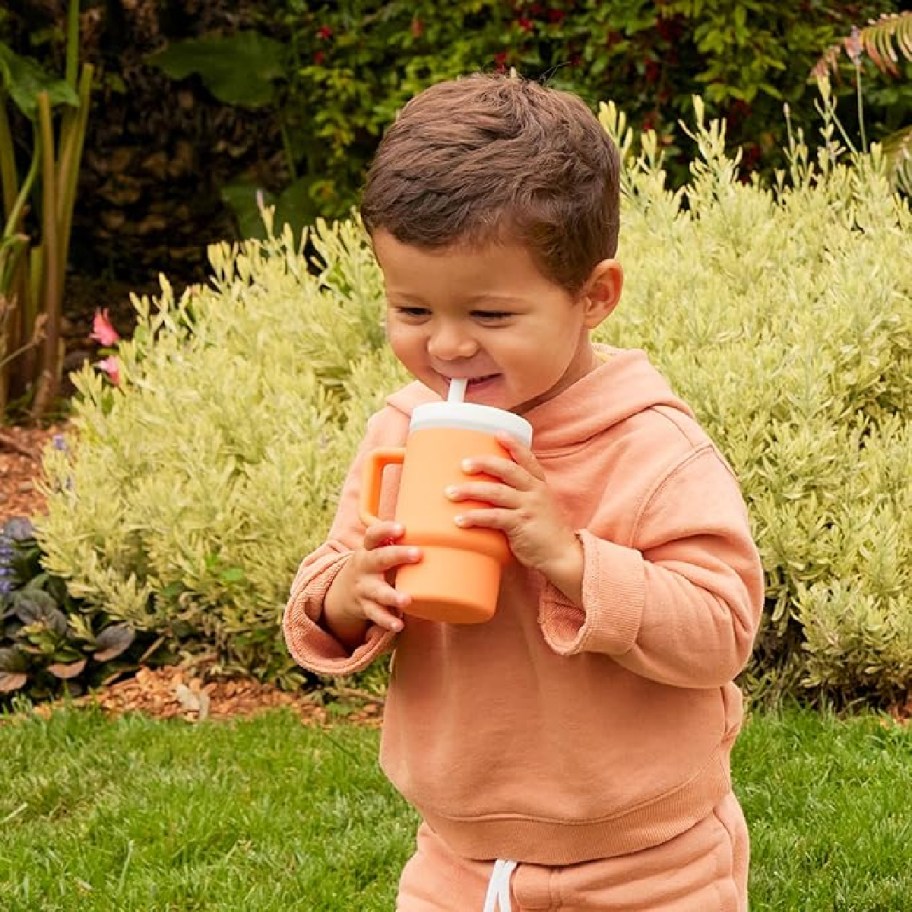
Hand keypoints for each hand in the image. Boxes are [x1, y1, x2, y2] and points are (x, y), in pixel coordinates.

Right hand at [324, 521, 420, 642]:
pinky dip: (387, 620)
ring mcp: (363, 588)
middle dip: (397, 555)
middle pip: (378, 558)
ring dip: (392, 595)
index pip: (373, 535)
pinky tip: (399, 625)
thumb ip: (398, 543)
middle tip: (418, 554)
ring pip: (377, 591)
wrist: (341, 593)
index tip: (402, 528)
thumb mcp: (377, 552)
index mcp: (369, 549)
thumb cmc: (372, 566)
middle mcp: (364, 567)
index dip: (386, 530)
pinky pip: (376, 614)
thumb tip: (437, 529)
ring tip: (407, 599)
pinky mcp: (365, 607)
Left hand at [445, 434, 583, 602]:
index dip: (513, 445)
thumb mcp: (538, 507)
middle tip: (463, 464)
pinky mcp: (521, 525)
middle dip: (484, 464)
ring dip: (470, 491)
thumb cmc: (544, 532)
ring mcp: (529, 507)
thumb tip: (486, 490)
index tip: (498, 433)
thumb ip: (519, 496)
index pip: (527, 459)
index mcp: (539, 485)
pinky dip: (475, 517)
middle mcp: (535, 492)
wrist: (562, 556)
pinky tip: (459, 520)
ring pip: (496, 492)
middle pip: (508, 470)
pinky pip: (494, 517)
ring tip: (450, 493)